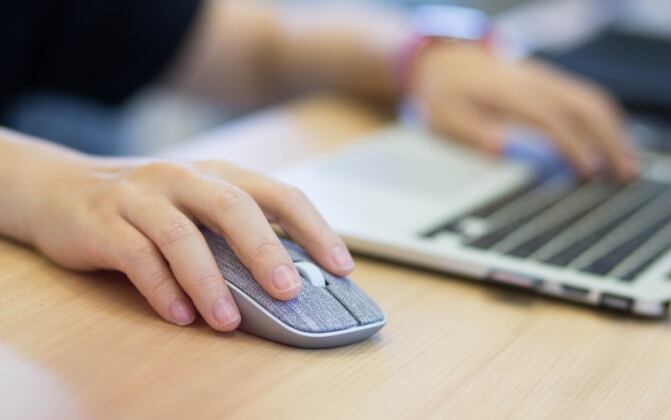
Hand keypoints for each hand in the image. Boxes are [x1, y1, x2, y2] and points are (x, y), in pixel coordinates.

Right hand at [26, 158, 354, 330]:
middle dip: (266, 251)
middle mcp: (184, 177)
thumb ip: (236, 235)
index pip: (279, 194)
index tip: (341, 266)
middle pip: (233, 208)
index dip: (314, 228)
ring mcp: (141, 196)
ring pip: (182, 236)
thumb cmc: (149, 205)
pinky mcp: (103, 221)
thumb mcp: (198, 208)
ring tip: (229, 320)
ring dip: (210, 282)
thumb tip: (292, 280)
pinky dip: (161, 288)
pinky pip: (136, 256)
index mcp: (219, 174)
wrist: (61, 188)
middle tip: (289, 292)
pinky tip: (180, 316)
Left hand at [410, 43, 637, 179]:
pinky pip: (585, 97)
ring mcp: (545, 80)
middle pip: (585, 106)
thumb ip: (473, 132)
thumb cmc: (443, 92)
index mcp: (513, 94)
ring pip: (591, 100)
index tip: (590, 173)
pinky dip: (605, 119)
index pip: (553, 121)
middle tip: (630, 173)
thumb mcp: (445, 116)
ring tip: (631, 164)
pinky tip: (614, 141)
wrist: (442, 57)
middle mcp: (536, 83)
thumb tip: (501, 149)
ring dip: (615, 130)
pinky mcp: (548, 82)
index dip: (574, 146)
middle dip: (612, 139)